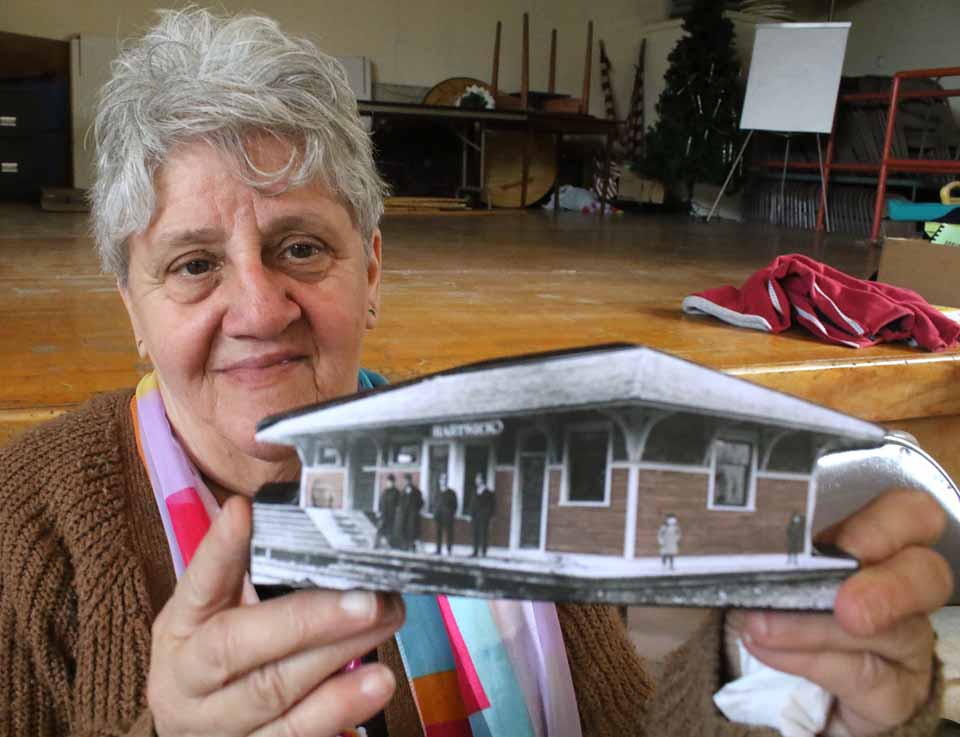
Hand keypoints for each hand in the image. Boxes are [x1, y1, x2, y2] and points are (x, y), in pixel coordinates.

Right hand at [147, 495, 404, 736]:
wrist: (202, 732)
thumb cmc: (221, 658)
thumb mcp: (220, 612)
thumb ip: (248, 571)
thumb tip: (292, 515)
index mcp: (180, 630)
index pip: (197, 584)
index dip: (220, 550)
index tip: (244, 512)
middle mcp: (185, 682)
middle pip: (238, 647)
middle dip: (308, 618)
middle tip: (367, 595)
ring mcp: (217, 727)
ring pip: (274, 693)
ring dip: (338, 656)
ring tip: (384, 623)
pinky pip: (296, 734)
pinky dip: (340, 708)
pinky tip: (376, 683)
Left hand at [727, 489, 952, 735]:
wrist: (795, 688)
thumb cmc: (786, 607)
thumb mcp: (776, 571)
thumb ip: (770, 553)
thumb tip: (730, 540)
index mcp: (879, 545)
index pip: (910, 515)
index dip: (888, 523)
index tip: (845, 542)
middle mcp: (906, 590)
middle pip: (927, 575)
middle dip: (886, 588)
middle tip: (845, 607)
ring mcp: (907, 644)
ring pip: (891, 633)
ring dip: (818, 629)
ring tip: (761, 627)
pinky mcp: (894, 694)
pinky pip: (863, 678)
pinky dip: (810, 662)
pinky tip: (769, 651)